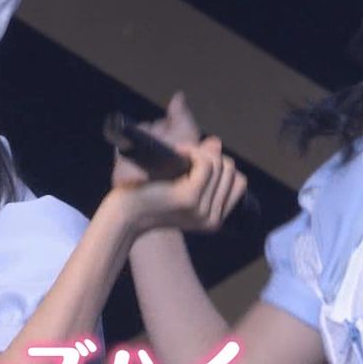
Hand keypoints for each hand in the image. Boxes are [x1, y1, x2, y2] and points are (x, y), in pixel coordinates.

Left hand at [109, 93, 246, 233]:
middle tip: (184, 153)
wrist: (124, 215)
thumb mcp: (180, 188)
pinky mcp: (190, 197)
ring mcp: (203, 210)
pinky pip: (206, 163)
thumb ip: (203, 171)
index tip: (197, 161)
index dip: (221, 165)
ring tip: (179, 152)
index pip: (239, 183)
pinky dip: (192, 150)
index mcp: (214, 220)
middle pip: (231, 170)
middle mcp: (213, 219)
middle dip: (210, 155)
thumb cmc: (147, 199)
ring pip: (219, 164)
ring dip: (199, 151)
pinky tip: (178, 152)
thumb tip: (216, 142)